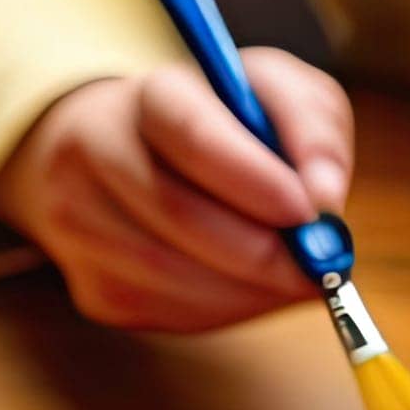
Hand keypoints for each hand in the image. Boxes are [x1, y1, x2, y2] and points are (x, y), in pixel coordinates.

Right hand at [0, 48, 352, 331]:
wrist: (121, 157)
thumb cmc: (215, 124)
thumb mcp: (275, 95)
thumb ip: (313, 130)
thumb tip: (327, 202)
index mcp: (145, 97)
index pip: (193, 136)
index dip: (253, 179)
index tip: (308, 211)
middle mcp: (94, 158)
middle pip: (177, 215)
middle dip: (260, 251)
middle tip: (316, 267)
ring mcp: (82, 229)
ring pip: (170, 276)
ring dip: (246, 290)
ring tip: (288, 277)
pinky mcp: (93, 291)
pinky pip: (166, 315)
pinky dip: (223, 311)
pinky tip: (245, 287)